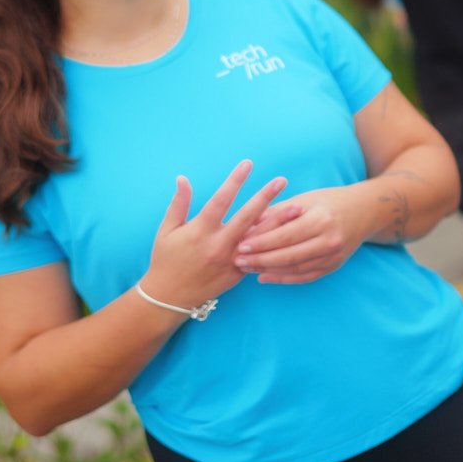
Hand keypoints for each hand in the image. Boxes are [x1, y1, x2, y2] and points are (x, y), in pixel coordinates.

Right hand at [146, 161, 293, 306]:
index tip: (248, 164)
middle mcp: (218, 244)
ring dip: (278, 222)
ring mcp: (231, 260)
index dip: (235, 180)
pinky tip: (287, 233)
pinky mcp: (238, 273)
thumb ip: (179, 203)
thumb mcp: (167, 230)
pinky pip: (259, 257)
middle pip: (247, 217)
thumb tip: (183, 178)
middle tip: (282, 181)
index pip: (221, 199)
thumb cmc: (166, 259)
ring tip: (296, 208)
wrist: (170, 297)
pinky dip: (272, 245)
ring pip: (259, 238)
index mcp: (200, 230)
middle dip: (266, 197)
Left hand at [233, 185, 368, 284]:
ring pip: (295, 269)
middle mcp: (329, 240)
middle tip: (238, 261)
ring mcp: (333, 256)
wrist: (365, 211)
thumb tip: (247, 227)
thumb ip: (277, 213)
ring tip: (247, 269)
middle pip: (288, 255)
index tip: (240, 245)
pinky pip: (305, 277)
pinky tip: (265, 277)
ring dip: (269, 271)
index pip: (285, 236)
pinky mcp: (334, 266)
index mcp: (320, 220)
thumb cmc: (329, 201)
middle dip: (260, 260)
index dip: (261, 243)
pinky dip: (284, 278)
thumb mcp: (304, 200)